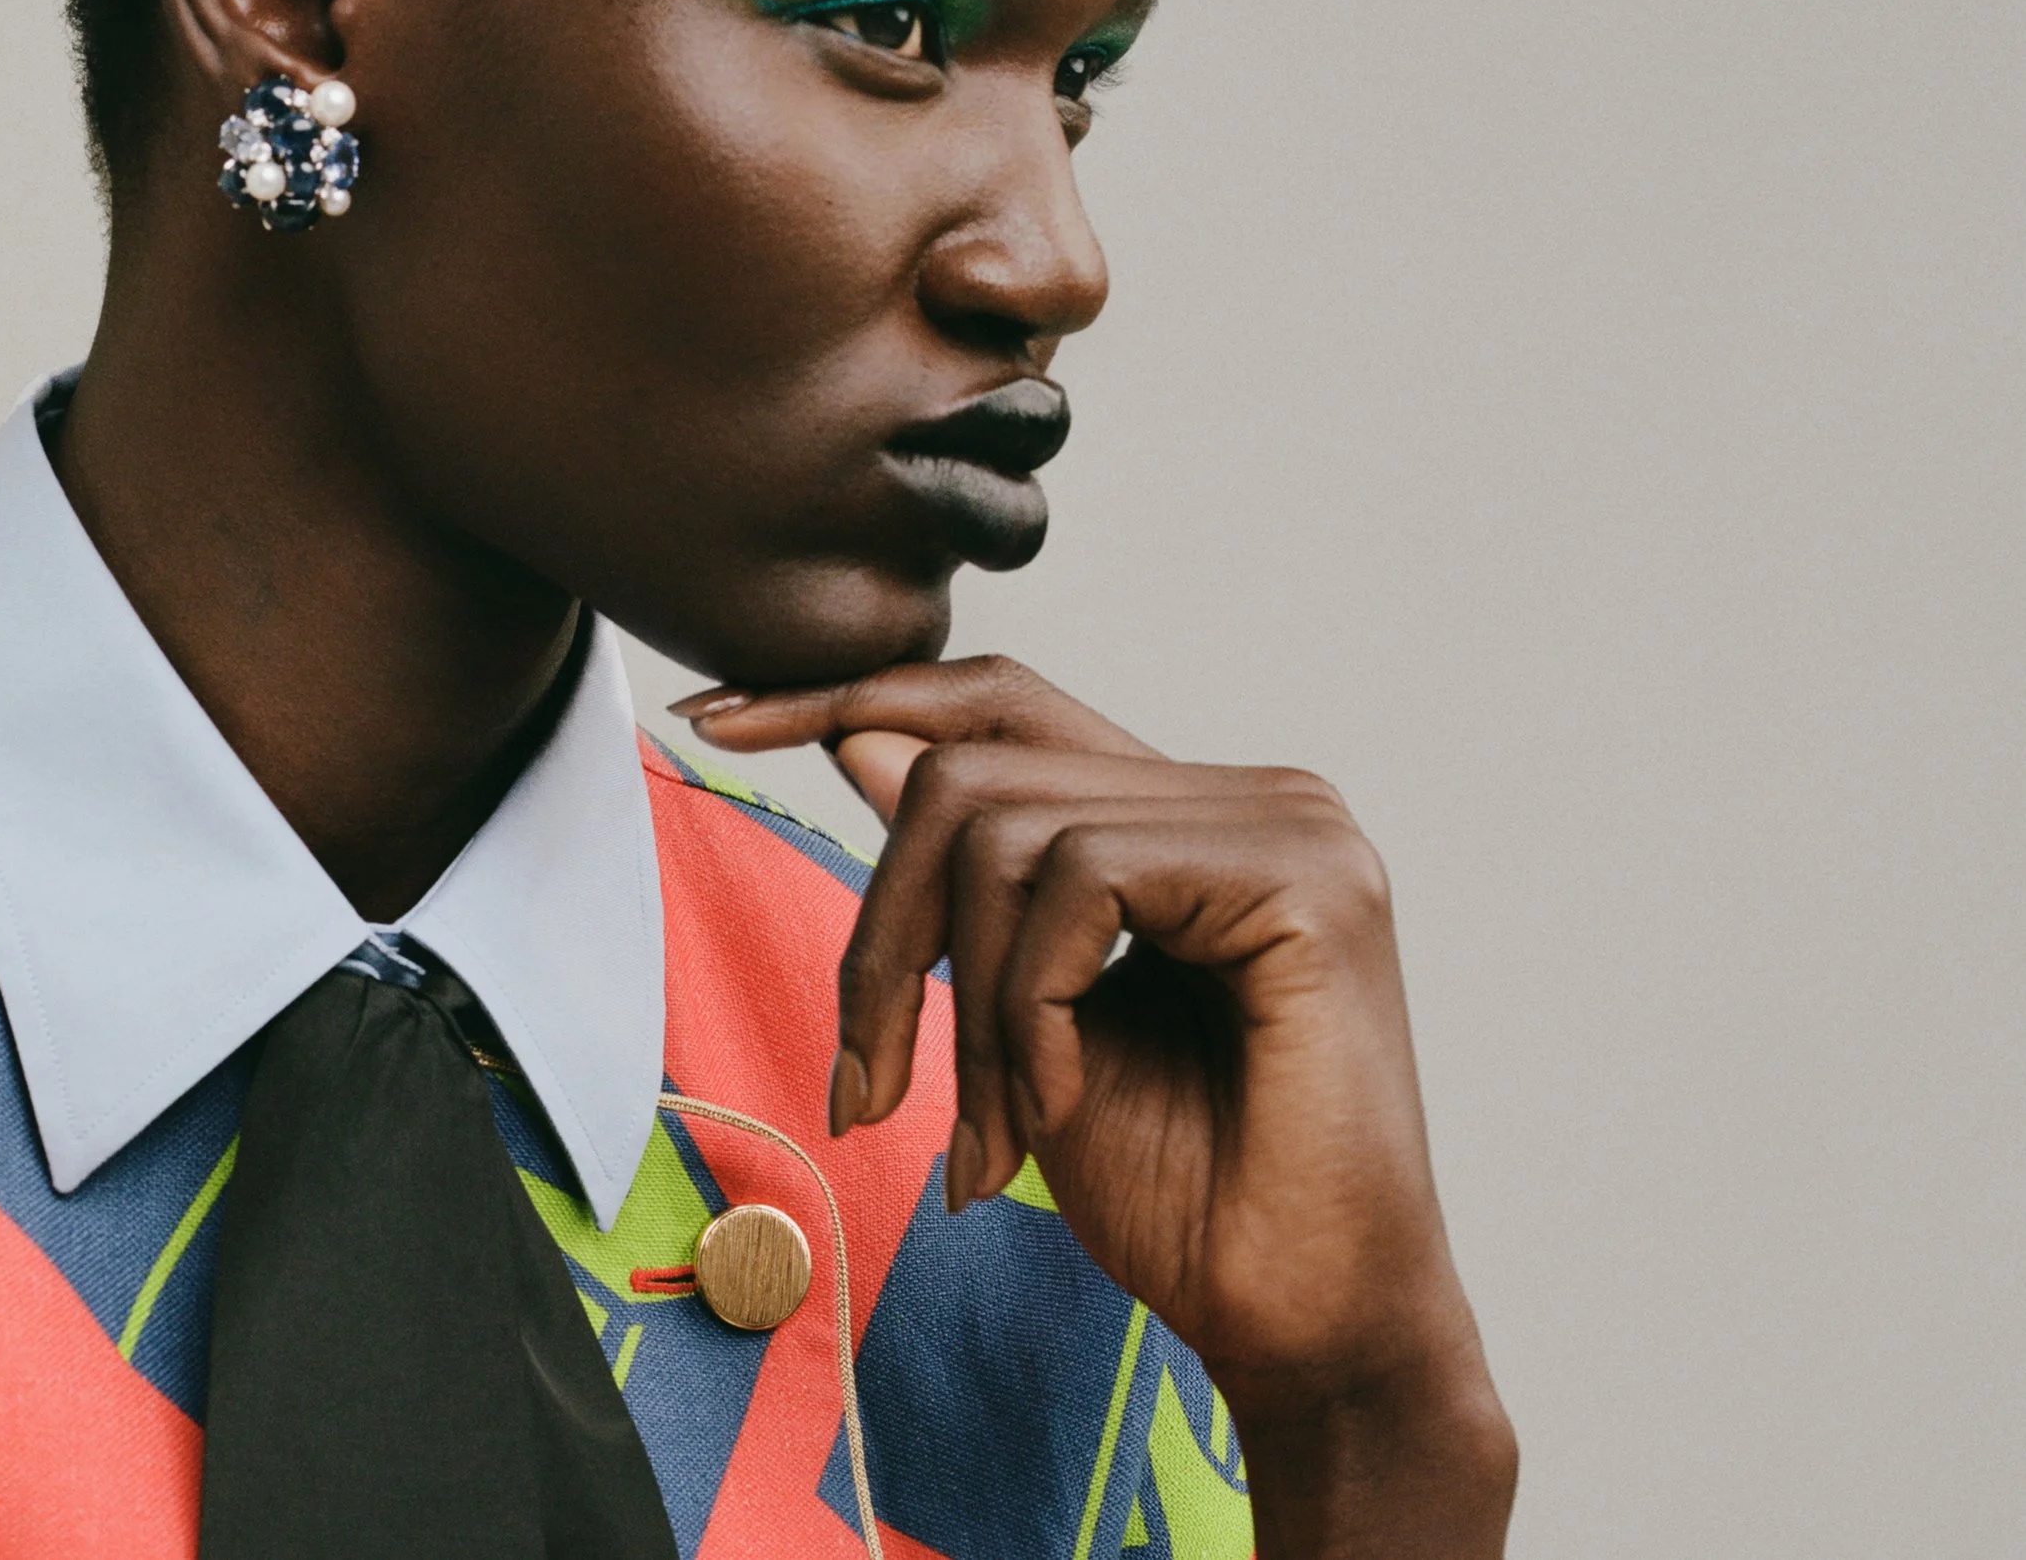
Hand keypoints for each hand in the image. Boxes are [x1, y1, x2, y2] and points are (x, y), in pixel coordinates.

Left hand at [675, 656, 1515, 1558]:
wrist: (1307, 1332)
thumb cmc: (1186, 1193)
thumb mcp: (1025, 1022)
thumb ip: (966, 884)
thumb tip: (860, 740)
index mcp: (1188, 813)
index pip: (997, 701)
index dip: (852, 695)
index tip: (719, 719)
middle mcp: (1246, 792)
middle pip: (968, 765)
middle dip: (884, 932)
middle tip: (867, 1088)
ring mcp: (1284, 823)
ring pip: (1003, 825)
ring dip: (961, 1008)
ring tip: (995, 1136)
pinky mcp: (1298, 876)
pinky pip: (1077, 878)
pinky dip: (1028, 1010)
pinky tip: (1063, 1108)